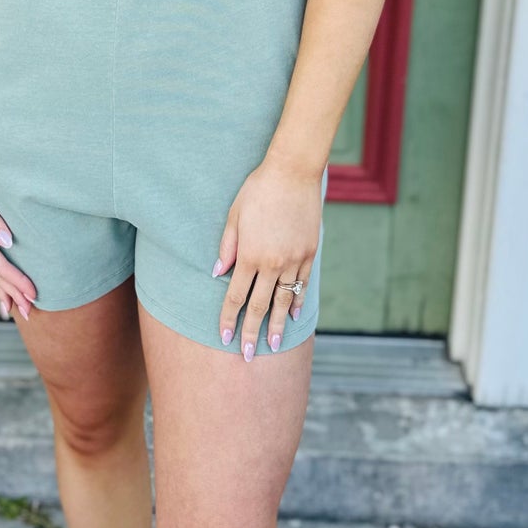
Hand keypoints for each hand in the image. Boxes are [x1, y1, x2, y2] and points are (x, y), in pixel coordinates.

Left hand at [212, 156, 320, 357]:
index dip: (229, 319)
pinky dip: (297, 301)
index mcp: (249, 255)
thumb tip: (218, 274)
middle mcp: (271, 263)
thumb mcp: (234, 216)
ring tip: (272, 344)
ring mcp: (293, 260)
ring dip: (276, 325)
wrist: (293, 172)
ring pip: (283, 300)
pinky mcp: (309, 253)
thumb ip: (227, 247)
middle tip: (248, 355)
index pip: (236, 296)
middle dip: (251, 332)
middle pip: (259, 305)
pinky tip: (292, 315)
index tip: (225, 338)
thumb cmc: (258, 190)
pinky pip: (301, 284)